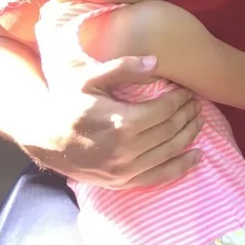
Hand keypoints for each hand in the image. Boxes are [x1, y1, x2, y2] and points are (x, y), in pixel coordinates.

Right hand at [25, 55, 202, 188]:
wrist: (45, 137)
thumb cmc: (68, 102)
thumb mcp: (90, 77)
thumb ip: (124, 67)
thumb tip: (157, 61)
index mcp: (120, 122)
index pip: (164, 110)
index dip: (180, 99)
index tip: (188, 91)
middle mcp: (125, 150)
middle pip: (170, 130)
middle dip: (188, 115)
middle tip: (197, 103)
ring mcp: (124, 170)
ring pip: (169, 152)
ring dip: (189, 135)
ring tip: (199, 121)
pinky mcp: (122, 182)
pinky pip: (159, 177)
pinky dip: (181, 167)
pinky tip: (197, 156)